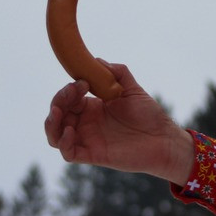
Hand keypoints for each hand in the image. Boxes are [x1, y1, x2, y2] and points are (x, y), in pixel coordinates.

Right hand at [44, 61, 193, 184]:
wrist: (164, 139)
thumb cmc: (149, 114)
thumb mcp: (132, 88)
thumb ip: (117, 72)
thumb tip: (97, 61)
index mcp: (93, 106)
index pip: (69, 97)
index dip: (69, 89)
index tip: (83, 82)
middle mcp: (86, 123)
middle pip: (58, 114)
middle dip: (58, 101)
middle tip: (70, 93)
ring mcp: (88, 139)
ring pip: (55, 135)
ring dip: (51, 123)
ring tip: (57, 113)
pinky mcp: (93, 155)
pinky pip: (68, 153)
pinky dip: (63, 143)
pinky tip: (70, 131)